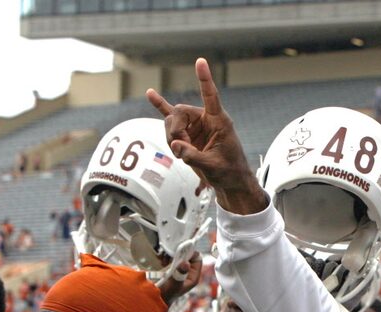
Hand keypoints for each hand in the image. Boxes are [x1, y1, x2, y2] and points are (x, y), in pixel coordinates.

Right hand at [146, 58, 266, 214]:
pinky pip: (170, 118)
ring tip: (181, 153)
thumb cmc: (228, 172)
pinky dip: (160, 107)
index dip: (204, 80)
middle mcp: (206, 119)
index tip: (200, 62)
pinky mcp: (188, 134)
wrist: (229, 182)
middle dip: (175, 131)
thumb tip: (175, 145)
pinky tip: (150, 94)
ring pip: (171, 122)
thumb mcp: (212, 166)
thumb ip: (193, 156)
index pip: (210, 96)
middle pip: (179, 112)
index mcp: (219, 121)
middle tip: (180, 148)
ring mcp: (195, 126)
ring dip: (171, 138)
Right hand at [159, 252, 202, 304]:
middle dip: (179, 252)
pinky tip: (162, 260)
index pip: (197, 259)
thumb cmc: (165, 294)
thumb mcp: (173, 283)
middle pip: (188, 255)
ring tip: (165, 257)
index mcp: (193, 277)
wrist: (154, 299)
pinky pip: (172, 258)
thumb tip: (186, 263)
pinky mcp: (172, 269)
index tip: (180, 250)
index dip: (190, 253)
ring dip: (172, 254)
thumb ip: (179, 273)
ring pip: (179, 255)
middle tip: (171, 253)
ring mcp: (180, 270)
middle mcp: (188, 273)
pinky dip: (167, 257)